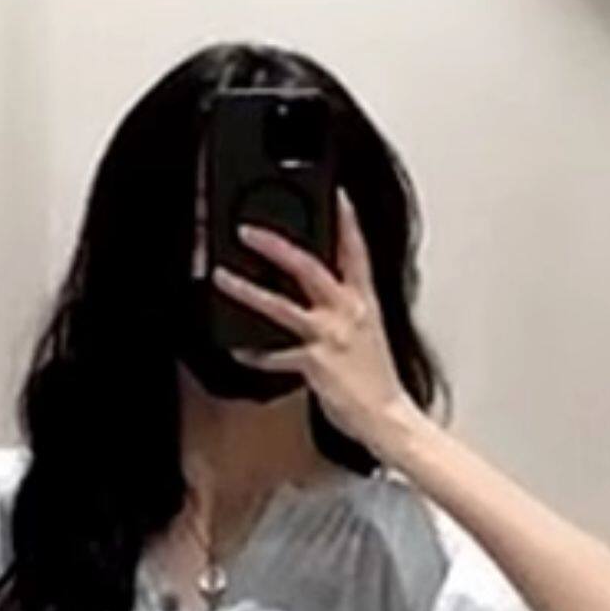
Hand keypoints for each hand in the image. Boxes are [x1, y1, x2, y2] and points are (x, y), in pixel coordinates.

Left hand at [229, 190, 414, 453]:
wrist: (387, 417)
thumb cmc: (376, 377)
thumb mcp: (367, 330)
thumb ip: (343, 305)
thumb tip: (317, 291)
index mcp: (363, 300)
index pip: (356, 250)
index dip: (346, 219)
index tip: (335, 193)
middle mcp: (347, 313)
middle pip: (309, 268)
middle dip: (276, 245)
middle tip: (247, 231)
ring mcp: (329, 337)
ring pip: (282, 308)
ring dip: (248, 292)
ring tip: (222, 278)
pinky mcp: (315, 364)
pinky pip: (275, 356)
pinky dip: (254, 353)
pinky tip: (238, 349)